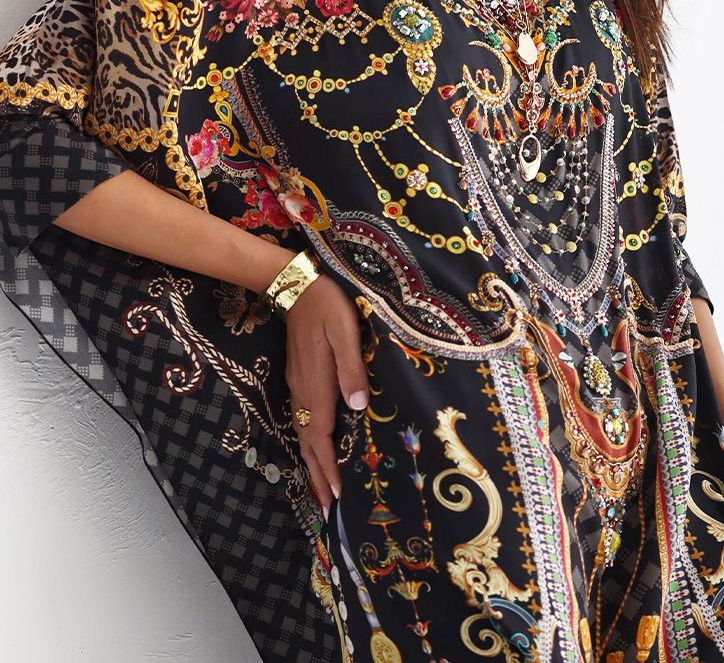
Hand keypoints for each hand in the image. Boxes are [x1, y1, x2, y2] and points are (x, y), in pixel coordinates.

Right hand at [284, 273, 368, 519]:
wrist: (295, 284)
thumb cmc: (327, 305)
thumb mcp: (345, 332)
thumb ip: (352, 368)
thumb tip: (357, 407)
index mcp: (317, 384)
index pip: (319, 436)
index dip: (327, 468)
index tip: (336, 497)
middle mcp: (304, 391)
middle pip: (308, 443)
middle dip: (317, 476)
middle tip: (327, 509)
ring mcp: (298, 384)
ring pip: (303, 433)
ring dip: (312, 462)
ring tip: (322, 488)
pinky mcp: (299, 376)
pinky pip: (302, 419)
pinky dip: (309, 442)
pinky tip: (317, 446)